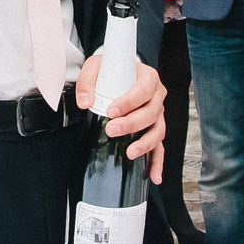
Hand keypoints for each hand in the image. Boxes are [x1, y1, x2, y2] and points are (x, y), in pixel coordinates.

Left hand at [77, 56, 166, 178]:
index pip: (143, 90)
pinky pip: (159, 147)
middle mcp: (157, 97)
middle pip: (152, 113)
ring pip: (158, 131)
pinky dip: (157, 162)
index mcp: (148, 78)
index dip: (129, 102)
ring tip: (129, 153)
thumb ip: (88, 81)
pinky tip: (154, 176)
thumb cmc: (110, 69)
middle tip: (112, 129)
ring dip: (145, 143)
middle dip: (132, 124)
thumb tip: (85, 102)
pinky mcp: (154, 130)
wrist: (118, 73)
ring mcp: (157, 115)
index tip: (112, 110)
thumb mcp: (96, 67)